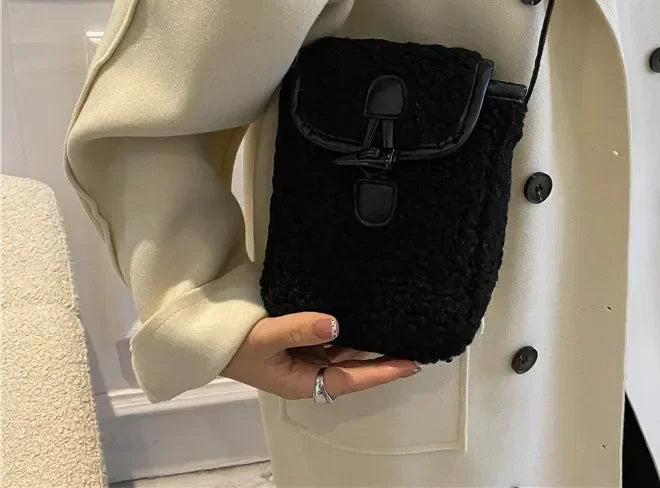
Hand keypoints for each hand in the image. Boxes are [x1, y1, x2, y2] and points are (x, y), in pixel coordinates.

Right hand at [221, 313, 420, 399]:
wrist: (207, 336)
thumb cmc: (236, 343)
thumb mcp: (266, 337)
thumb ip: (301, 328)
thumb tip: (337, 323)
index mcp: (302, 381)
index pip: (351, 379)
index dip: (381, 372)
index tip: (410, 364)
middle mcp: (308, 370)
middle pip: (352, 368)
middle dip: (381, 360)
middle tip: (413, 344)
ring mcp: (303, 355)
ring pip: (344, 352)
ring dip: (367, 344)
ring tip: (396, 329)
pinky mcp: (299, 339)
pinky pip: (330, 338)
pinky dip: (349, 331)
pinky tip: (364, 316)